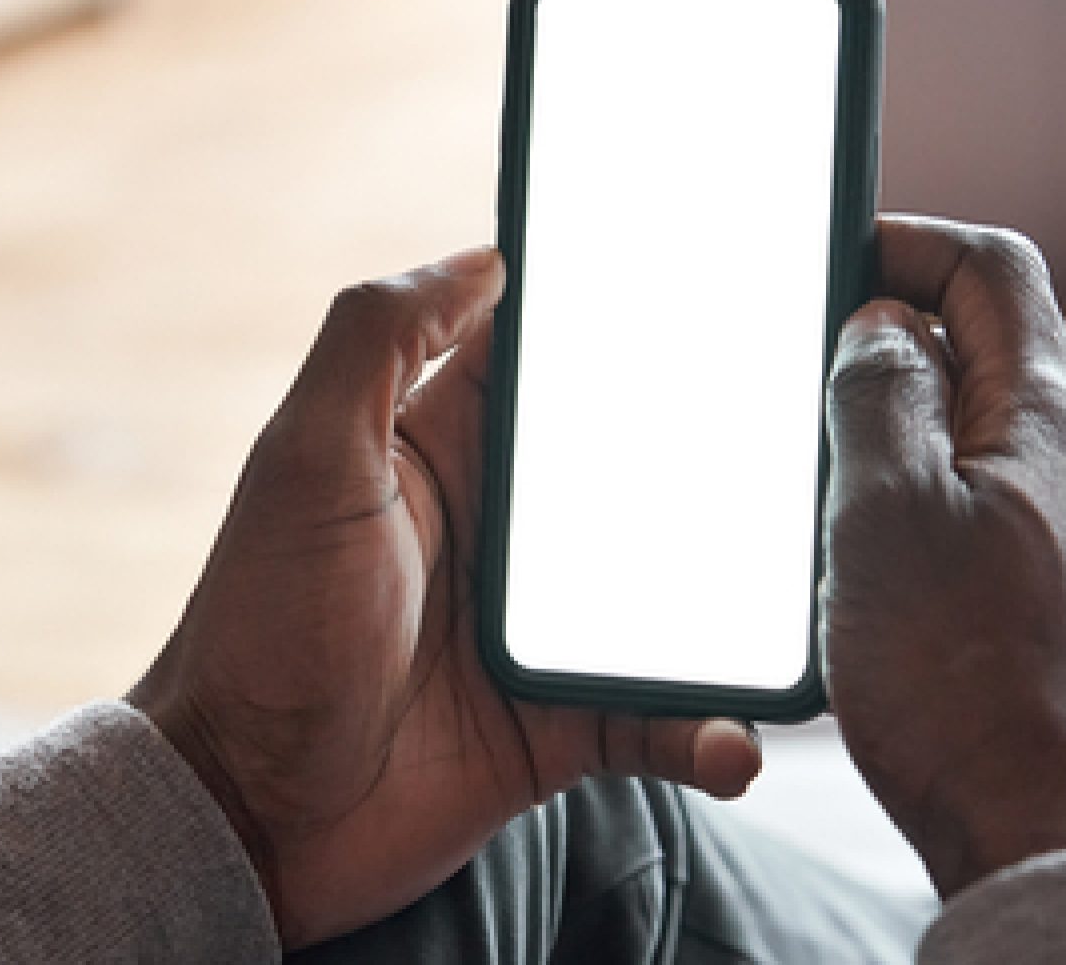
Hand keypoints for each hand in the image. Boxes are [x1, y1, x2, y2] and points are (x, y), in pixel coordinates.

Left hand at [128, 248, 761, 948]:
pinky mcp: (558, 728)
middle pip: (638, 472)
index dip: (626, 316)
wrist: (244, 812)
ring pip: (674, 595)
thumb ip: (376, 341)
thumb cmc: (260, 626)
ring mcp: (539, 631)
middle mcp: (503, 532)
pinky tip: (739, 740)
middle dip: (722, 452)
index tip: (727, 275)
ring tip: (812, 594)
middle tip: (820, 433)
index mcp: (445, 449)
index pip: (551, 360)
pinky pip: (658, 720)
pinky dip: (706, 731)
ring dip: (738, 600)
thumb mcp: (305, 461)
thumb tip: (486, 253)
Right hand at [822, 215, 1065, 898]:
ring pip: (973, 447)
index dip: (906, 241)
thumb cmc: (963, 682)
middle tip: (790, 380)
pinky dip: (914, 514)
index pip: (994, 269)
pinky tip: (856, 571)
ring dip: (890, 441)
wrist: (1047, 842)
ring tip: (807, 484)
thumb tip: (879, 325)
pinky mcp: (1056, 614)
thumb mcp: (886, 512)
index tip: (824, 260)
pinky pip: (980, 524)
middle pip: (982, 356)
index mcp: (1047, 422)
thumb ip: (877, 397)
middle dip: (881, 349)